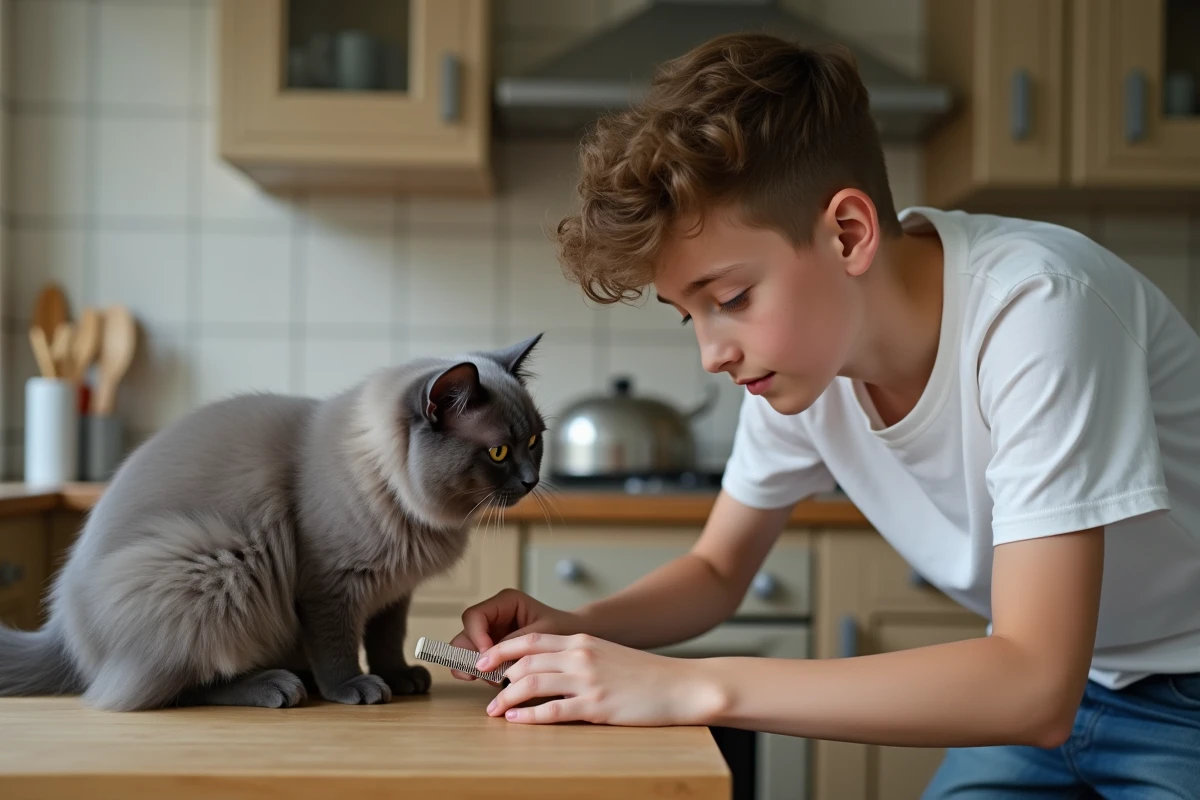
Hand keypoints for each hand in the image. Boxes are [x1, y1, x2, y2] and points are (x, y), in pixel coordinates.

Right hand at [448, 589, 578, 680]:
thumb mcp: (543, 635)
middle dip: (470, 655)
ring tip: (494, 681)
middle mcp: (494, 616)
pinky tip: (495, 682)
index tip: (487, 658)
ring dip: (475, 667)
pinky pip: (478, 662)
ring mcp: (492, 634)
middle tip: (481, 675)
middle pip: (465, 634)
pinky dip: (482, 674)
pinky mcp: (494, 651)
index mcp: (505, 602)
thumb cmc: (565, 630)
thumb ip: (517, 644)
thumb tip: (490, 660)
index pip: (474, 616)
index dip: (475, 637)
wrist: (577, 640)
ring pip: (467, 650)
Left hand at [477, 632, 725, 726]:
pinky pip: (553, 711)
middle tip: (484, 690)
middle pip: (525, 662)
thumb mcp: (607, 654)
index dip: (501, 649)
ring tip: (494, 710)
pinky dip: (529, 716)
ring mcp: (587, 681)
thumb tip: (548, 669)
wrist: (680, 685)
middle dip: (498, 677)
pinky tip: (516, 719)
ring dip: (506, 697)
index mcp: (582, 640)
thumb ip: (579, 656)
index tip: (483, 660)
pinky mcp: (596, 706)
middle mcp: (580, 655)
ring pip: (532, 684)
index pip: (530, 639)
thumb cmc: (645, 674)